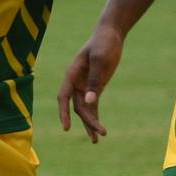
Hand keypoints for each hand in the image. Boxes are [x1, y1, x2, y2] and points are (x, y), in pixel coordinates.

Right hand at [56, 24, 125, 142]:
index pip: (63, 98)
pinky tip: (99, 131)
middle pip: (77, 107)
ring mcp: (85, 86)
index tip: (66, 128)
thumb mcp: (100, 61)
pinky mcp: (95, 88)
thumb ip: (95, 81)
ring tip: (97, 140)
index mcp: (71, 75)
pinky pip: (93, 106)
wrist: (111, 34)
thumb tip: (89, 102)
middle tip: (99, 134)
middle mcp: (75, 83)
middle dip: (87, 122)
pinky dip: (95, 117)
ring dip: (90, 124)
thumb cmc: (104, 44)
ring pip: (85, 110)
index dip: (63, 113)